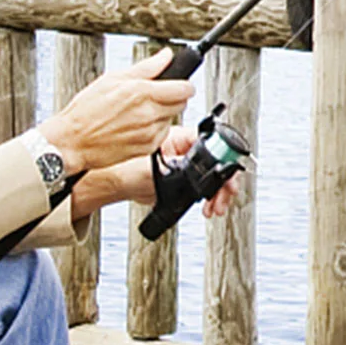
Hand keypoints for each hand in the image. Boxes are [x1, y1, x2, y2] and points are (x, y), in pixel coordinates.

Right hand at [39, 47, 195, 175]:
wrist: (72, 142)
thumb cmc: (85, 111)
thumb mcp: (112, 79)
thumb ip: (145, 67)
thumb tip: (165, 56)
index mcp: (142, 92)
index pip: (185, 88)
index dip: (183, 84)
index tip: (178, 83)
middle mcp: (149, 114)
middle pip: (182, 103)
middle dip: (173, 97)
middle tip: (154, 95)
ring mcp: (150, 133)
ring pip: (171, 118)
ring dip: (162, 114)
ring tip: (138, 112)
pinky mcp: (148, 148)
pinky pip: (162, 134)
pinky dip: (154, 129)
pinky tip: (135, 125)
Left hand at [108, 127, 242, 218]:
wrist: (118, 185)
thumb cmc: (125, 169)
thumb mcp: (154, 169)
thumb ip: (175, 168)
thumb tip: (196, 171)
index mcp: (179, 137)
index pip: (212, 144)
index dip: (223, 159)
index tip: (228, 176)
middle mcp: (186, 149)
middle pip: (217, 162)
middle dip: (223, 182)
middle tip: (224, 197)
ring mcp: (187, 163)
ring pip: (214, 177)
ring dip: (218, 193)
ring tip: (214, 208)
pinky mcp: (185, 179)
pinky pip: (205, 187)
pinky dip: (210, 198)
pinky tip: (208, 207)